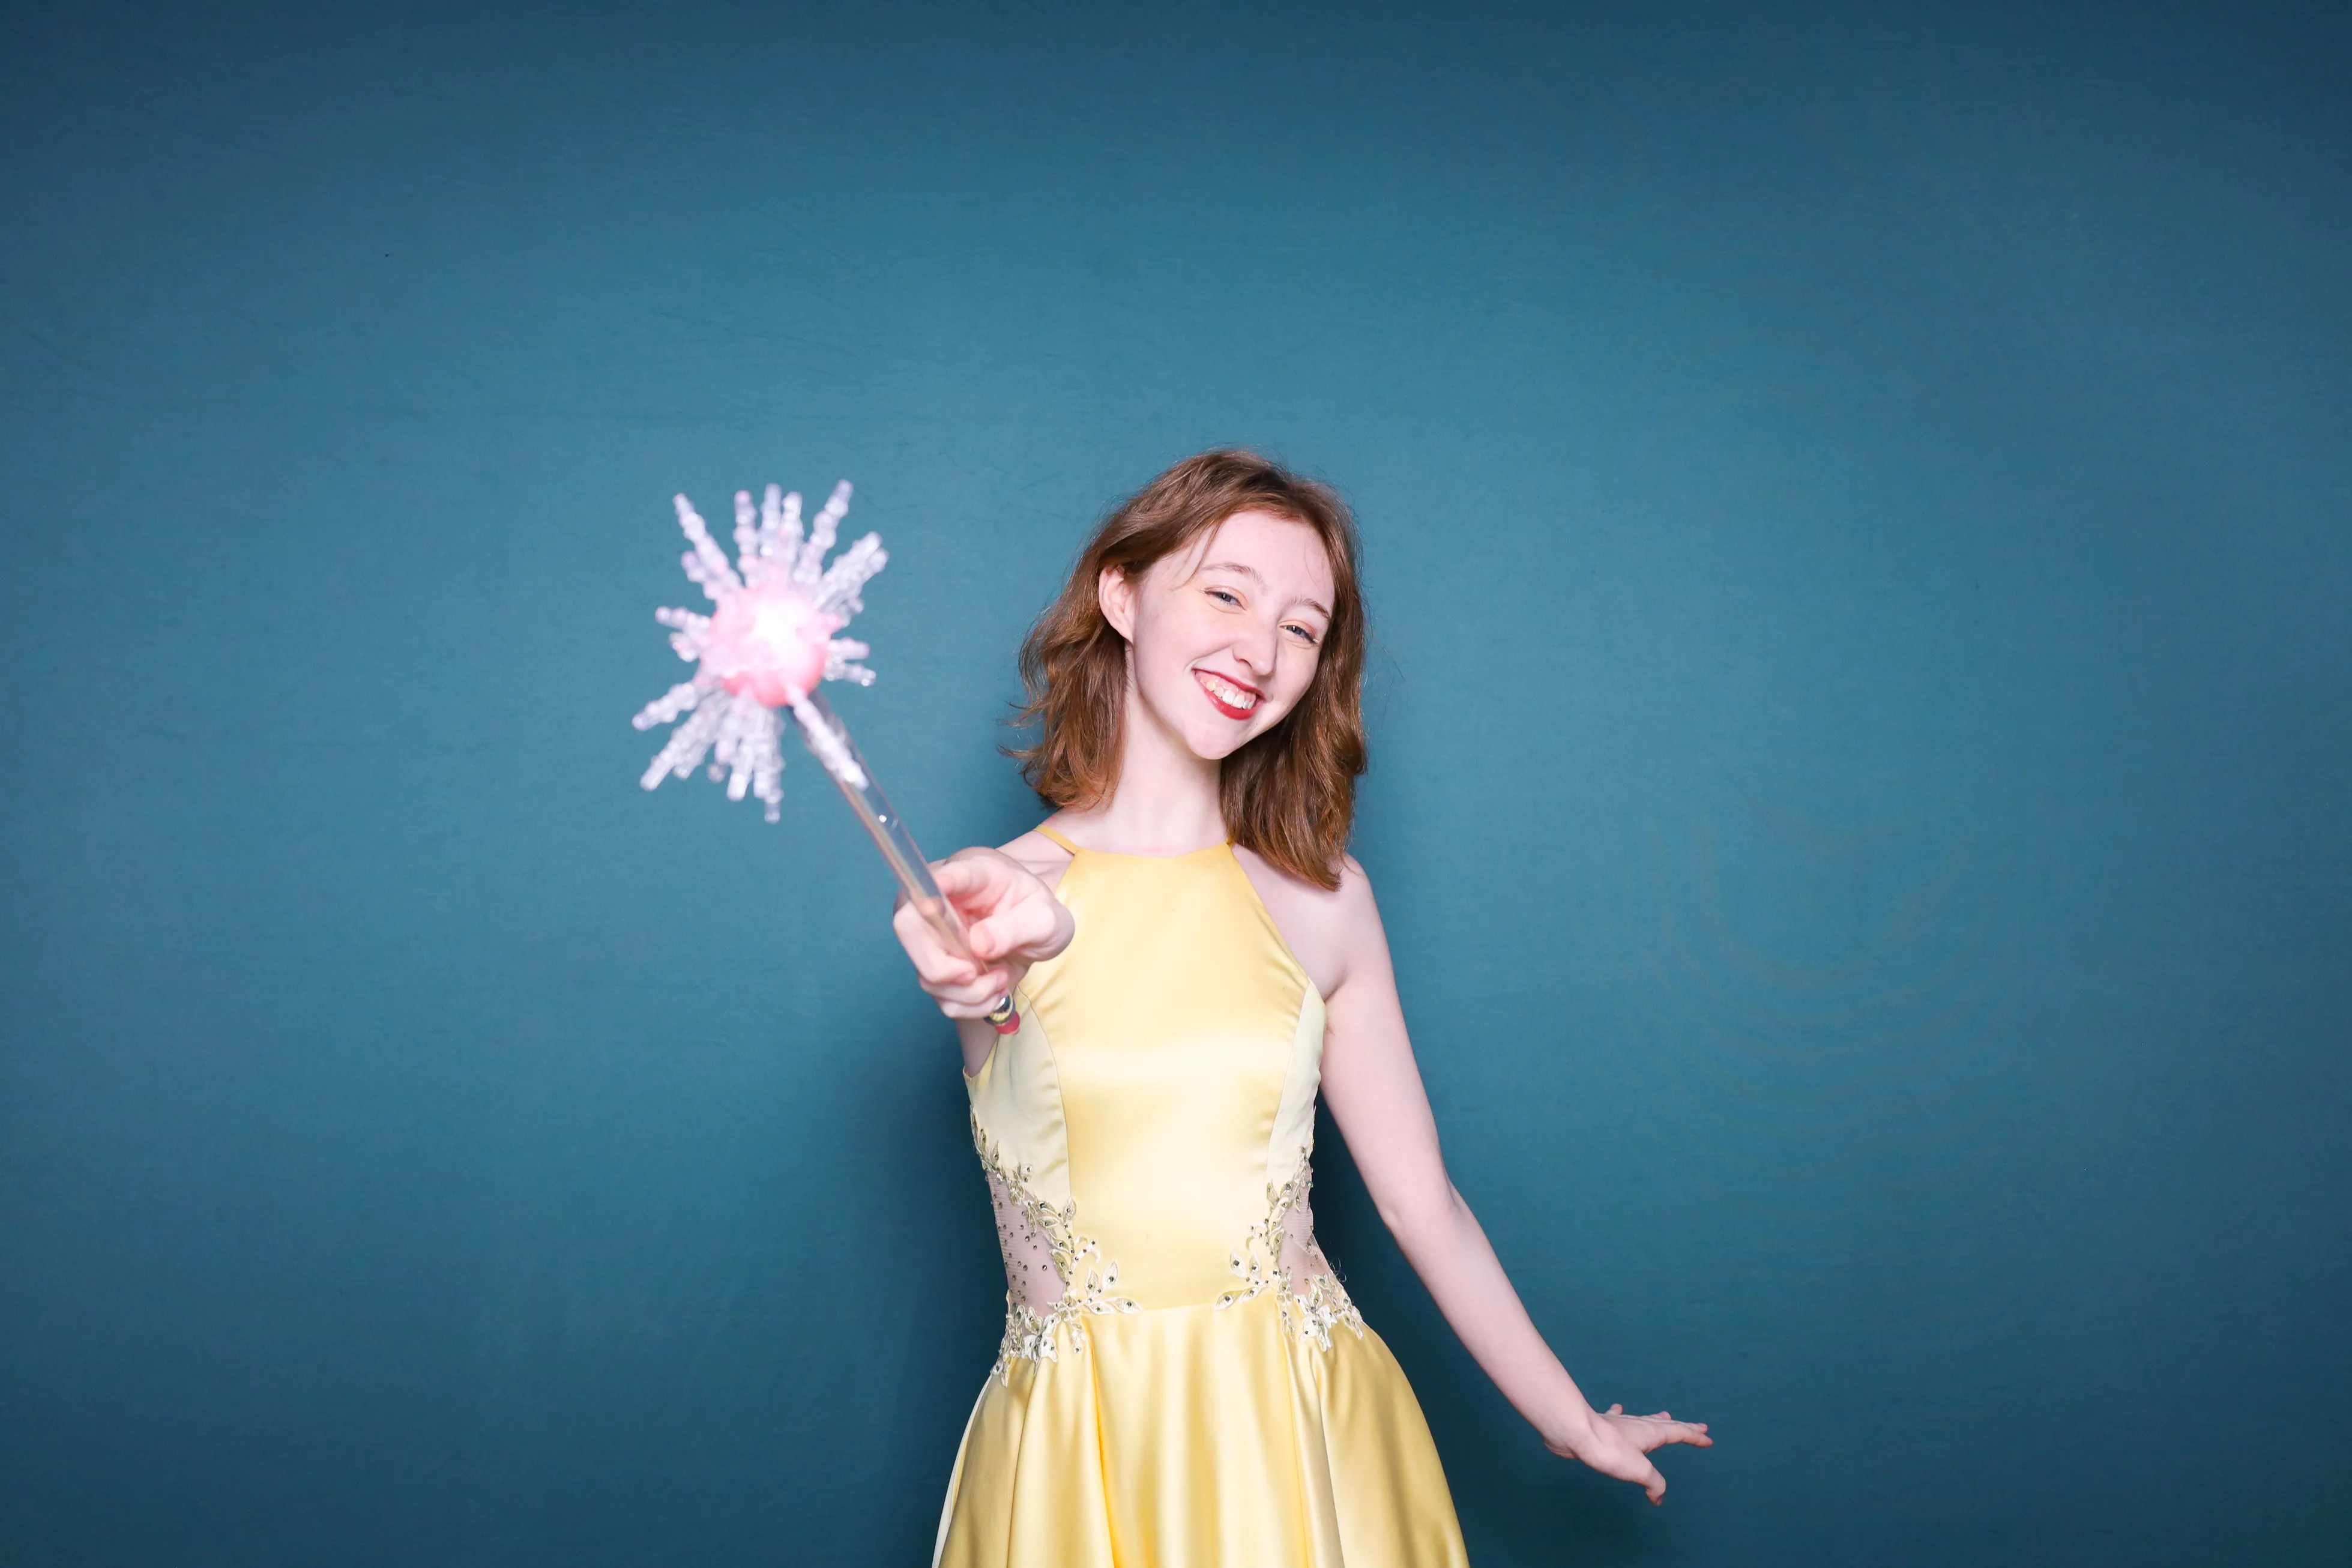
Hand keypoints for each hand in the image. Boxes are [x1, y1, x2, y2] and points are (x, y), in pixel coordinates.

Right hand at [891, 848, 1072, 1018]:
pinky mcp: (939, 965)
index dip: (936, 885)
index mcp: (973, 874)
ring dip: (967, 991)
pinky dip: (969, 1004)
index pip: (946, 874)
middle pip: (908, 927)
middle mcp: (942, 901)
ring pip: (926, 973)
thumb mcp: (1045, 917)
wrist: (1037, 931)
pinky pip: (942, 997)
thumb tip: (978, 943)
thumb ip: (1017, 926)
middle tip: (975, 974)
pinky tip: (992, 991)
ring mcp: (935, 935)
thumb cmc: (1038, 913)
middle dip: (941, 966)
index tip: (934, 898)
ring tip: (1000, 978)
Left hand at [1547, 1403, 1712, 1503]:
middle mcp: (1638, 1425)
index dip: (1695, 1436)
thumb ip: (1654, 1484)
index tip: (1708, 1438)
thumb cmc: (1609, 1450)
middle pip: (1666, 1424)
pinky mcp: (1602, 1427)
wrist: (1575, 1433)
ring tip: (1664, 1415)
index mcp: (1651, 1433)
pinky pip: (1617, 1418)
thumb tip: (1657, 1497)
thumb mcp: (1640, 1471)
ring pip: (1643, 1420)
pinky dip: (1622, 1415)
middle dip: (1684, 1426)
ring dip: (1657, 1420)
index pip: (1679, 1432)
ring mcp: (1619, 1424)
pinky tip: (1619, 1409)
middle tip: (1699, 1425)